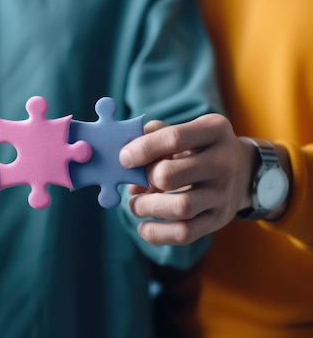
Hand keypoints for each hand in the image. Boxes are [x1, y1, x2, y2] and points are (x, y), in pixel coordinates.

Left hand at [119, 114, 255, 244]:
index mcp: (213, 131)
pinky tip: (144, 226)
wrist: (241, 172)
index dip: (142, 149)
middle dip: (145, 180)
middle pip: (171, 175)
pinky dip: (157, 233)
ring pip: (180, 207)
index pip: (174, 138)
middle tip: (134, 182)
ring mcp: (223, 193)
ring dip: (147, 208)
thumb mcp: (182, 132)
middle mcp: (223, 161)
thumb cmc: (196, 149)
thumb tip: (126, 162)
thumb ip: (152, 136)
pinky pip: (185, 233)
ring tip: (136, 205)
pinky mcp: (219, 219)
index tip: (124, 159)